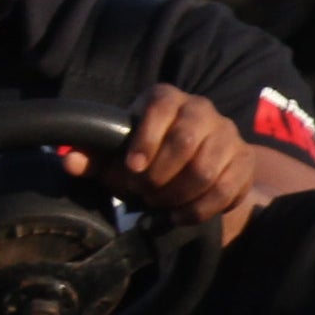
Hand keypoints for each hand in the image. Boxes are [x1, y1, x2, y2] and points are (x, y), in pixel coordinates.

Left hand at [60, 82, 256, 229]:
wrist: (190, 166)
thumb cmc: (144, 156)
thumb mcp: (116, 155)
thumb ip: (93, 157)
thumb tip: (70, 162)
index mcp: (166, 98)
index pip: (161, 107)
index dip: (146, 138)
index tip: (132, 168)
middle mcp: (200, 108)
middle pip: (185, 141)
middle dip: (160, 176)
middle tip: (144, 194)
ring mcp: (227, 133)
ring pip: (206, 168)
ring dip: (178, 195)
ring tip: (159, 205)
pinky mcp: (244, 161)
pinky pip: (225, 189)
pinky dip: (199, 209)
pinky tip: (179, 216)